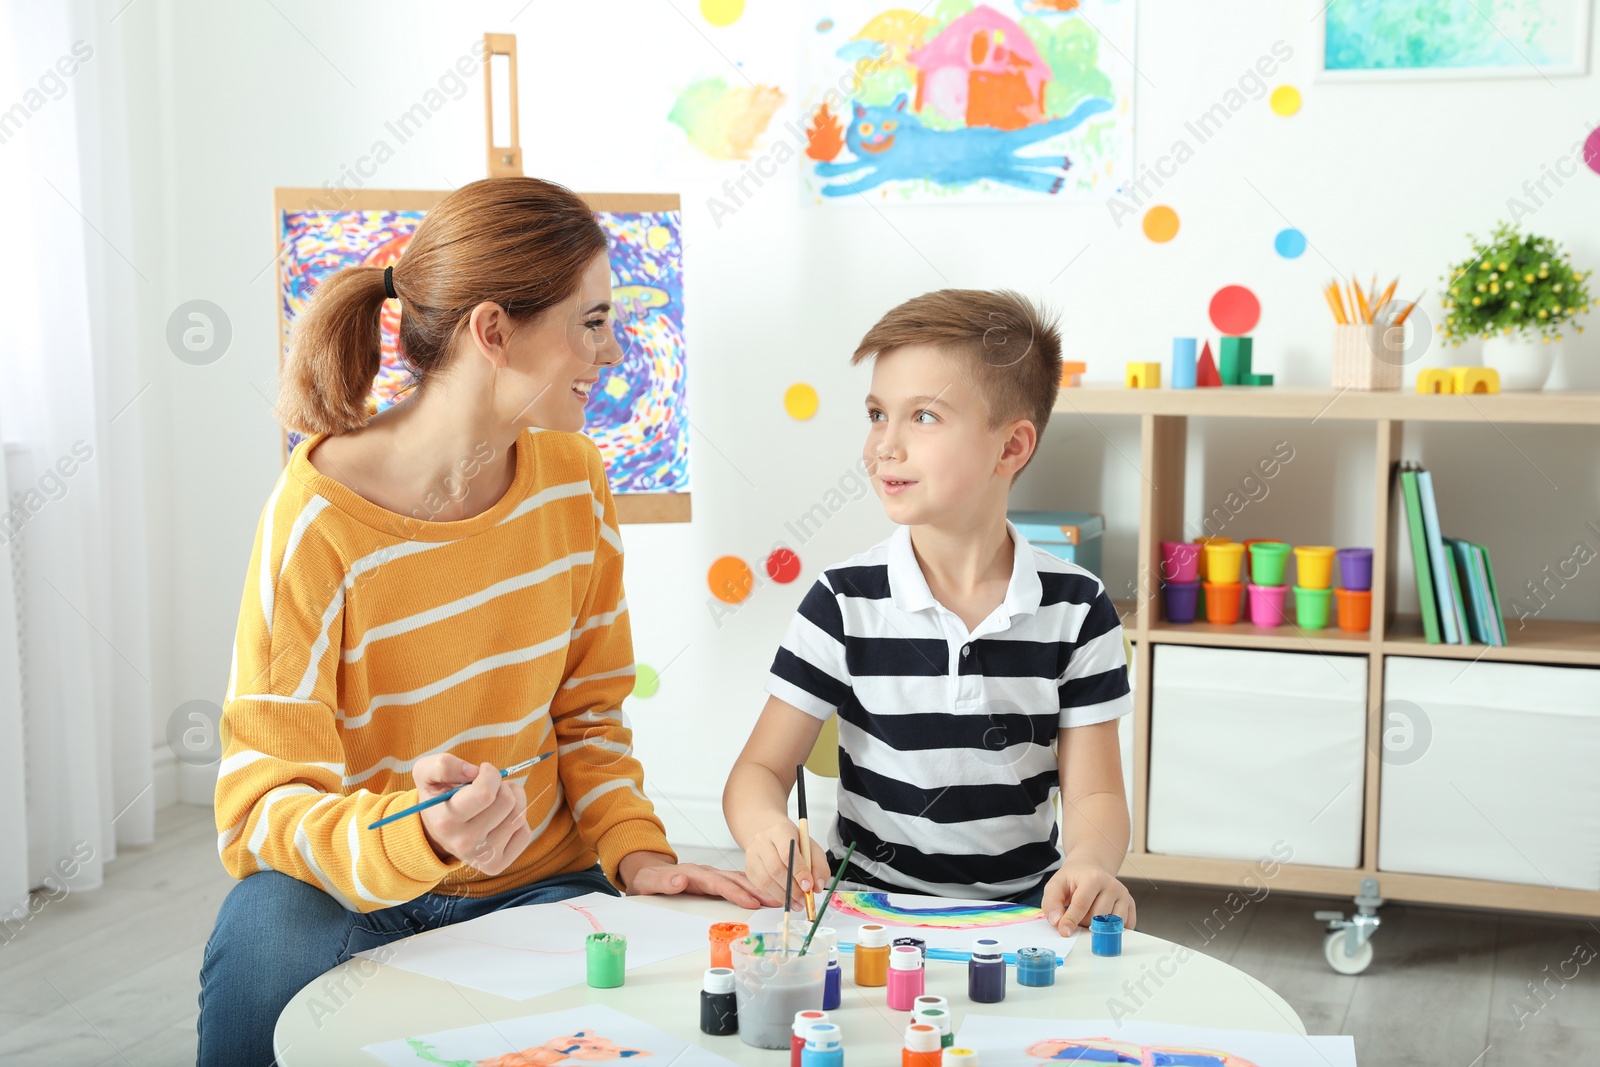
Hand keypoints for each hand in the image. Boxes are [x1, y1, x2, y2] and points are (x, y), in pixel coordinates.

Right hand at [413, 753, 532, 875]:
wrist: (435, 832)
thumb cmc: (438, 798)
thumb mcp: (426, 773)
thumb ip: (443, 766)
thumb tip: (472, 771)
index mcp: (446, 821)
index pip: (485, 793)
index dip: (490, 774)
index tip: (483, 770)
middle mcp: (463, 843)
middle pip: (507, 801)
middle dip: (503, 785)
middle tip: (492, 786)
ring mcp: (481, 857)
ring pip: (518, 816)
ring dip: (514, 799)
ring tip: (497, 798)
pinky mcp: (497, 865)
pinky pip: (525, 833)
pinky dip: (518, 819)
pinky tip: (501, 818)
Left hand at [618, 851, 775, 908]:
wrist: (647, 873)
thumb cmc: (648, 880)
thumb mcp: (648, 882)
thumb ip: (663, 882)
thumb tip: (680, 880)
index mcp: (693, 873)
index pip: (718, 884)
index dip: (735, 893)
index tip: (751, 902)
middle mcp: (705, 873)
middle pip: (735, 880)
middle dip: (757, 890)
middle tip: (776, 901)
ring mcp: (711, 876)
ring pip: (739, 881)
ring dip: (758, 889)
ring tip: (777, 900)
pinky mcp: (714, 882)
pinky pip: (736, 884)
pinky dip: (751, 889)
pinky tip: (764, 896)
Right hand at [745, 820, 830, 907]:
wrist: (773, 836)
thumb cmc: (793, 842)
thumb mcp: (811, 848)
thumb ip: (818, 866)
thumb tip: (817, 886)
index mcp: (780, 831)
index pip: (787, 853)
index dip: (799, 872)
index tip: (808, 886)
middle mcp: (762, 841)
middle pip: (775, 869)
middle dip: (792, 888)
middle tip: (804, 898)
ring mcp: (752, 855)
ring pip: (766, 881)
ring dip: (784, 896)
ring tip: (797, 902)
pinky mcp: (749, 869)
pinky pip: (761, 888)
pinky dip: (775, 896)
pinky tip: (786, 898)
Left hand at [1041, 861, 1136, 934]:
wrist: (1090, 869)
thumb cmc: (1073, 879)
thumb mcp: (1056, 885)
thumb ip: (1051, 902)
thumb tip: (1056, 922)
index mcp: (1093, 878)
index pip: (1082, 904)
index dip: (1072, 920)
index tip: (1064, 932)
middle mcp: (1112, 885)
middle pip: (1097, 917)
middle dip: (1083, 922)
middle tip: (1076, 915)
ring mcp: (1124, 895)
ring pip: (1112, 924)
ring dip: (1098, 927)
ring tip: (1089, 916)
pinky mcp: (1131, 905)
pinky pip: (1124, 927)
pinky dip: (1112, 929)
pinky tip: (1102, 920)